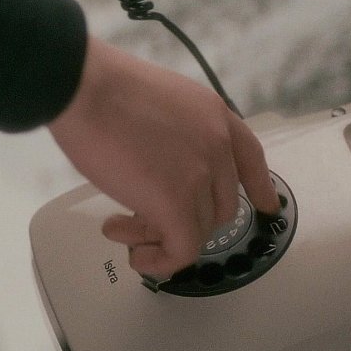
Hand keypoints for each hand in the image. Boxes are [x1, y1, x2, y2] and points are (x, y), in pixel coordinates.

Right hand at [49, 38, 279, 275]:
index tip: (268, 206)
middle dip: (184, 219)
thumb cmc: (101, 88)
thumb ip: (173, 135)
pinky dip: (161, 262)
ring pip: (198, 231)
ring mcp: (201, 176)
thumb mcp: (157, 102)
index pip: (251, 158)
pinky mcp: (177, 204)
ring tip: (120, 230)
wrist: (83, 88)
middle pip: (221, 205)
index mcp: (214, 115)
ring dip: (159, 239)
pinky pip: (182, 251)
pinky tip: (137, 257)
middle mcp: (217, 146)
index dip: (260, 187)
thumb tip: (157, 168)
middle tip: (140, 219)